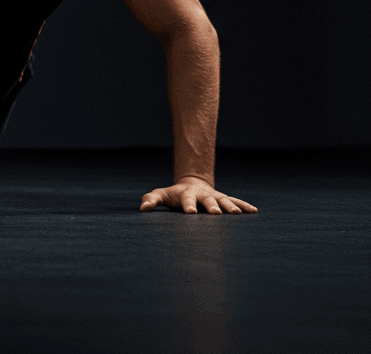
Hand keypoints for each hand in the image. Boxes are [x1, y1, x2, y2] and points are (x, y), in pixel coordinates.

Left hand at [139, 177, 256, 214]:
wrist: (191, 184)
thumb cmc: (173, 194)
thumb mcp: (161, 195)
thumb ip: (151, 199)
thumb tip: (142, 209)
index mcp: (186, 194)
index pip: (186, 200)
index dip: (188, 205)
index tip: (190, 212)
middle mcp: (202, 195)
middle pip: (208, 200)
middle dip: (212, 206)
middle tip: (216, 213)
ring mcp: (215, 197)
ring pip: (224, 201)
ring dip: (230, 207)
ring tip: (236, 214)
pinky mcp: (224, 199)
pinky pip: (236, 202)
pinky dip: (244, 206)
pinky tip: (254, 211)